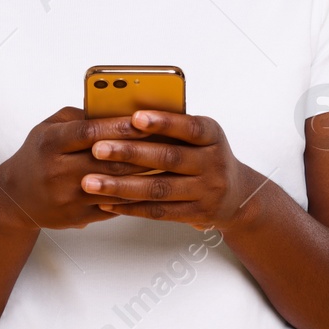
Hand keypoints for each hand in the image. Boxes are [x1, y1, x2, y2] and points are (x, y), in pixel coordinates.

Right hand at [0, 107, 158, 230]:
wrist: (15, 197)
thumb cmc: (39, 154)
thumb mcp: (49, 127)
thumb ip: (81, 116)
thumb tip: (118, 109)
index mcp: (50, 143)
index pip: (89, 132)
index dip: (118, 126)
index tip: (144, 119)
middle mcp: (57, 171)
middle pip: (107, 160)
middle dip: (141, 150)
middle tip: (168, 140)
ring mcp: (67, 197)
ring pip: (115, 186)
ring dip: (144, 174)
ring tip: (167, 163)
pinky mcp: (77, 217)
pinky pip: (113, 206)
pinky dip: (134, 195)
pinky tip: (152, 185)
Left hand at [82, 110, 261, 230]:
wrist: (237, 195)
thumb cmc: (206, 155)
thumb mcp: (200, 136)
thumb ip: (172, 126)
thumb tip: (124, 114)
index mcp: (213, 135)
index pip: (189, 127)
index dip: (163, 122)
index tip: (134, 117)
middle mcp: (214, 163)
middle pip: (169, 158)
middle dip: (129, 153)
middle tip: (97, 149)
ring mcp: (207, 191)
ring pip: (159, 189)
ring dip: (121, 185)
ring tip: (91, 182)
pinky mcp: (197, 214)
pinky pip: (159, 211)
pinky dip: (130, 207)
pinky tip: (106, 202)